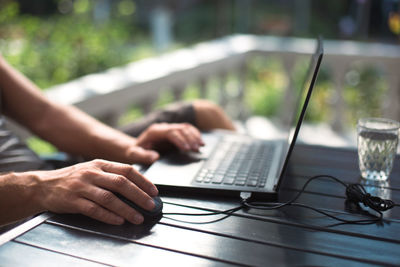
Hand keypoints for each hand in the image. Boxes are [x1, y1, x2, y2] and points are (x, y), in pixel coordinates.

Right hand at [33, 159, 158, 224]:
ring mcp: (81, 187)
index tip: (154, 191)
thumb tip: (138, 187)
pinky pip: (93, 209)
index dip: (143, 181)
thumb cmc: (74, 179)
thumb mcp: (93, 170)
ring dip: (126, 209)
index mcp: (100, 164)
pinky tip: (118, 221)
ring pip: (109, 198)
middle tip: (151, 206)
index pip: (127, 170)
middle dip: (139, 195)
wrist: (43, 185)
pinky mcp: (72, 201)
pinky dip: (108, 216)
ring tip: (138, 217)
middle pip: (120, 183)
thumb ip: (112, 175)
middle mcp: (92, 173)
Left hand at [136, 123, 204, 151]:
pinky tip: (200, 142)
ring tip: (201, 146)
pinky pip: (187, 130)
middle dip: (190, 138)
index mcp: (154, 131)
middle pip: (180, 129)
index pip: (170, 132)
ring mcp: (169, 128)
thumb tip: (155, 157)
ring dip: (194, 136)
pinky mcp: (174, 131)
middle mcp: (163, 127)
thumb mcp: (134, 155)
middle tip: (197, 148)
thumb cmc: (134, 151)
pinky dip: (195, 135)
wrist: (135, 146)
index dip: (180, 139)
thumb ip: (143, 156)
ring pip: (185, 128)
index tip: (187, 149)